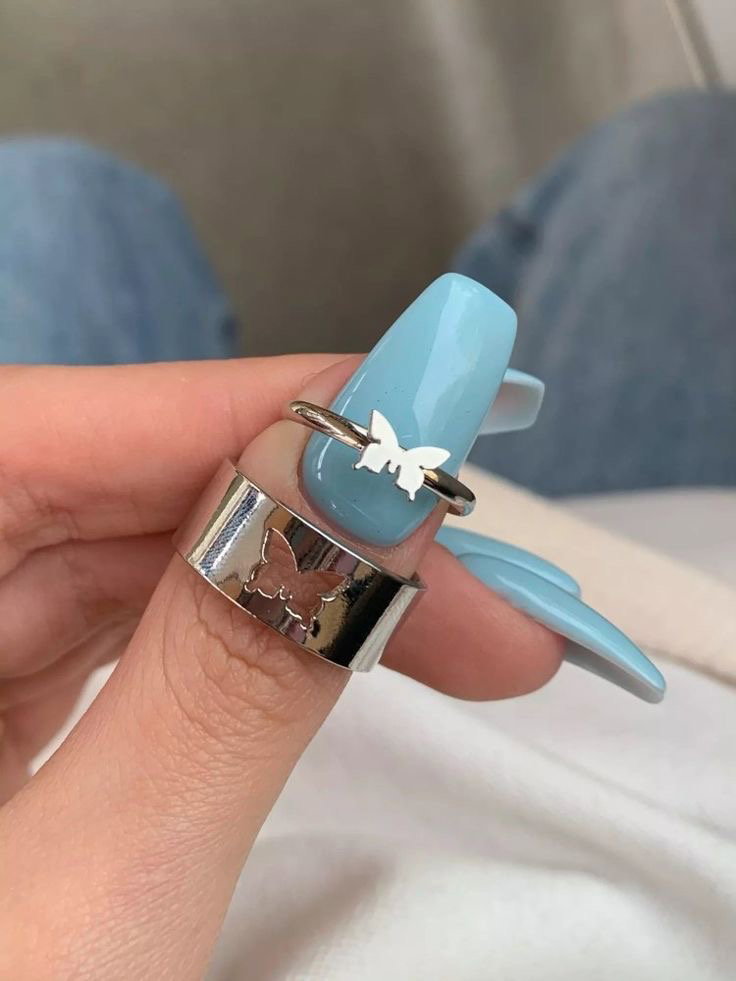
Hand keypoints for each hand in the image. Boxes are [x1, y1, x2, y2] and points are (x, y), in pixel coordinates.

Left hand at [0, 356, 560, 977]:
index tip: (438, 424)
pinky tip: (316, 652)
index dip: (273, 414)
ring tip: (442, 627)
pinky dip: (233, 637)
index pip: (69, 432)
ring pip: (131, 552)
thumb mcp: (84, 904)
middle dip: (318, 521)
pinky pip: (115, 623)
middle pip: (117, 488)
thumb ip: (227, 682)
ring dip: (296, 584)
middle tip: (477, 582)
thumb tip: (360, 487)